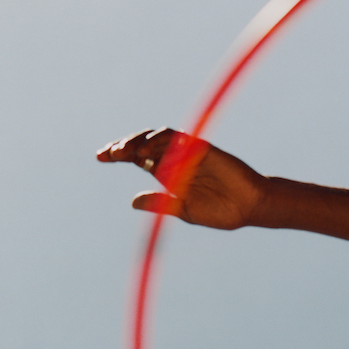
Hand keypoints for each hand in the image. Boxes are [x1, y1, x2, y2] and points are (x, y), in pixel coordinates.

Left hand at [96, 128, 267, 230]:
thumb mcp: (183, 210)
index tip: (100, 156)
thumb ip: (160, 203)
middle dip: (124, 146)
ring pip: (157, 137)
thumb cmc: (220, 211)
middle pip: (143, 145)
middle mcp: (174, 159)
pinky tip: (148, 149)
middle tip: (109, 154)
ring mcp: (187, 152)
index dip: (117, 154)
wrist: (248, 207)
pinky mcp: (200, 148)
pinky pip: (178, 137)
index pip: (137, 158)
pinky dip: (161, 140)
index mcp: (168, 174)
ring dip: (139, 141)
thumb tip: (133, 201)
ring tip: (124, 152)